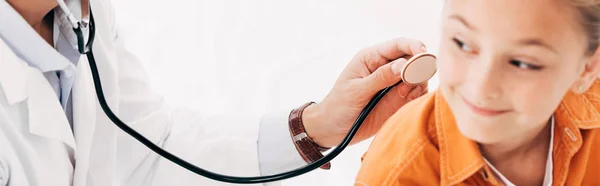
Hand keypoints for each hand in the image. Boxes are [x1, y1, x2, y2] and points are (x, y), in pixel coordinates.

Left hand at [302, 38, 428, 147]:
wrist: (332, 130)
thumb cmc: (338, 106)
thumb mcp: (356, 91)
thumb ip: (379, 78)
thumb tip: (403, 64)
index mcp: (371, 58)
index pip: (397, 45)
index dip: (413, 46)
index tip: (423, 54)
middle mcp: (385, 68)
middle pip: (412, 59)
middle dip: (419, 67)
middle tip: (412, 81)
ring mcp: (394, 84)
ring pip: (418, 76)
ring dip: (418, 82)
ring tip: (405, 94)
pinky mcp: (399, 100)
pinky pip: (417, 92)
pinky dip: (418, 95)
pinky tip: (408, 100)